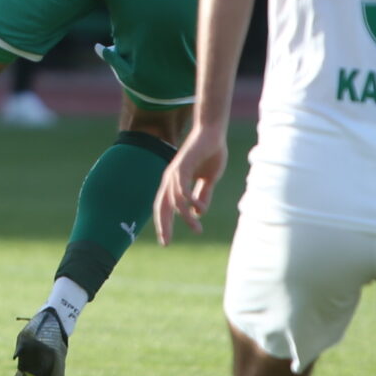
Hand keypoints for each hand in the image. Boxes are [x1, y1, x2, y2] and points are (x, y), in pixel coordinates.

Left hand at [153, 124, 227, 245]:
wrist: (213, 133)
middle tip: (166, 243)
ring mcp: (175, 172)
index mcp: (174, 183)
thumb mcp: (208, 179)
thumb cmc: (210, 153)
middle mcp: (170, 179)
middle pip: (162, 206)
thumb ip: (202, 194)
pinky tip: (198, 208)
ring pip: (175, 200)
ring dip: (185, 217)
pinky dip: (189, 199)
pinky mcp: (182, 165)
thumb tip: (198, 212)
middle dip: (163, 225)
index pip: (165, 206)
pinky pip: (182, 187)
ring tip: (197, 229)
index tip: (166, 241)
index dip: (164, 222)